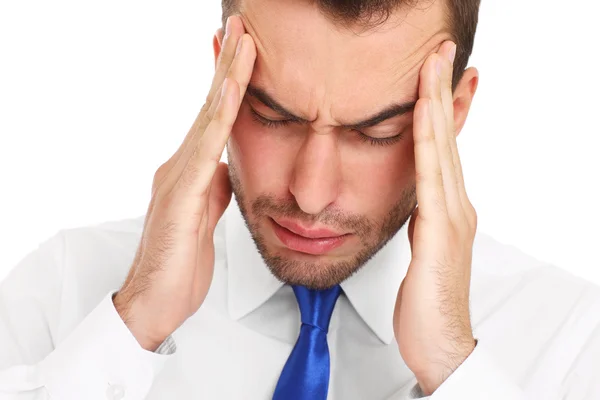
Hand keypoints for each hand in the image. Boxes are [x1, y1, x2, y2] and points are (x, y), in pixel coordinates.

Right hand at [113, 16, 256, 350]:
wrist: (156, 302)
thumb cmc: (180, 263)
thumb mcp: (207, 216)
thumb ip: (216, 188)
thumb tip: (229, 168)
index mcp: (191, 171)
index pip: (214, 118)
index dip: (229, 82)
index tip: (243, 50)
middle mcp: (180, 166)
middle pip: (210, 106)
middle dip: (228, 64)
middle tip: (242, 27)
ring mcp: (177, 178)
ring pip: (208, 118)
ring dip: (227, 77)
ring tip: (242, 41)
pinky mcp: (180, 196)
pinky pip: (205, 150)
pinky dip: (220, 117)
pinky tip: (232, 91)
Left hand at [393, 41, 476, 394]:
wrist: (441, 344)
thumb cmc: (425, 303)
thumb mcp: (418, 250)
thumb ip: (419, 220)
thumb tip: (411, 199)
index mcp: (446, 208)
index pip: (440, 147)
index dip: (437, 108)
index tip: (432, 74)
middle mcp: (456, 205)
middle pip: (445, 137)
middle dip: (441, 90)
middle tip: (439, 51)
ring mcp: (453, 217)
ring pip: (442, 149)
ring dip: (436, 104)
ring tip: (434, 65)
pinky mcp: (443, 233)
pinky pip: (431, 178)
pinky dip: (428, 142)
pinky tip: (422, 115)